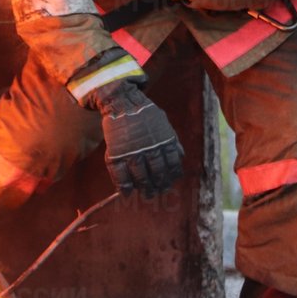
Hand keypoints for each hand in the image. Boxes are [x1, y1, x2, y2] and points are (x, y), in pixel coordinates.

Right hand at [85, 80, 183, 196]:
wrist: (122, 102)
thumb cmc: (145, 113)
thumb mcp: (164, 124)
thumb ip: (172, 141)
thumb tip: (180, 157)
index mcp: (164, 141)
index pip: (171, 165)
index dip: (170, 177)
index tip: (169, 184)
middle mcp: (150, 149)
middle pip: (157, 174)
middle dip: (158, 186)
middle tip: (157, 193)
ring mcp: (132, 152)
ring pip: (140, 177)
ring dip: (143, 188)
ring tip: (146, 194)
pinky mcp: (117, 153)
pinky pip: (120, 174)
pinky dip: (123, 186)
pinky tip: (126, 193)